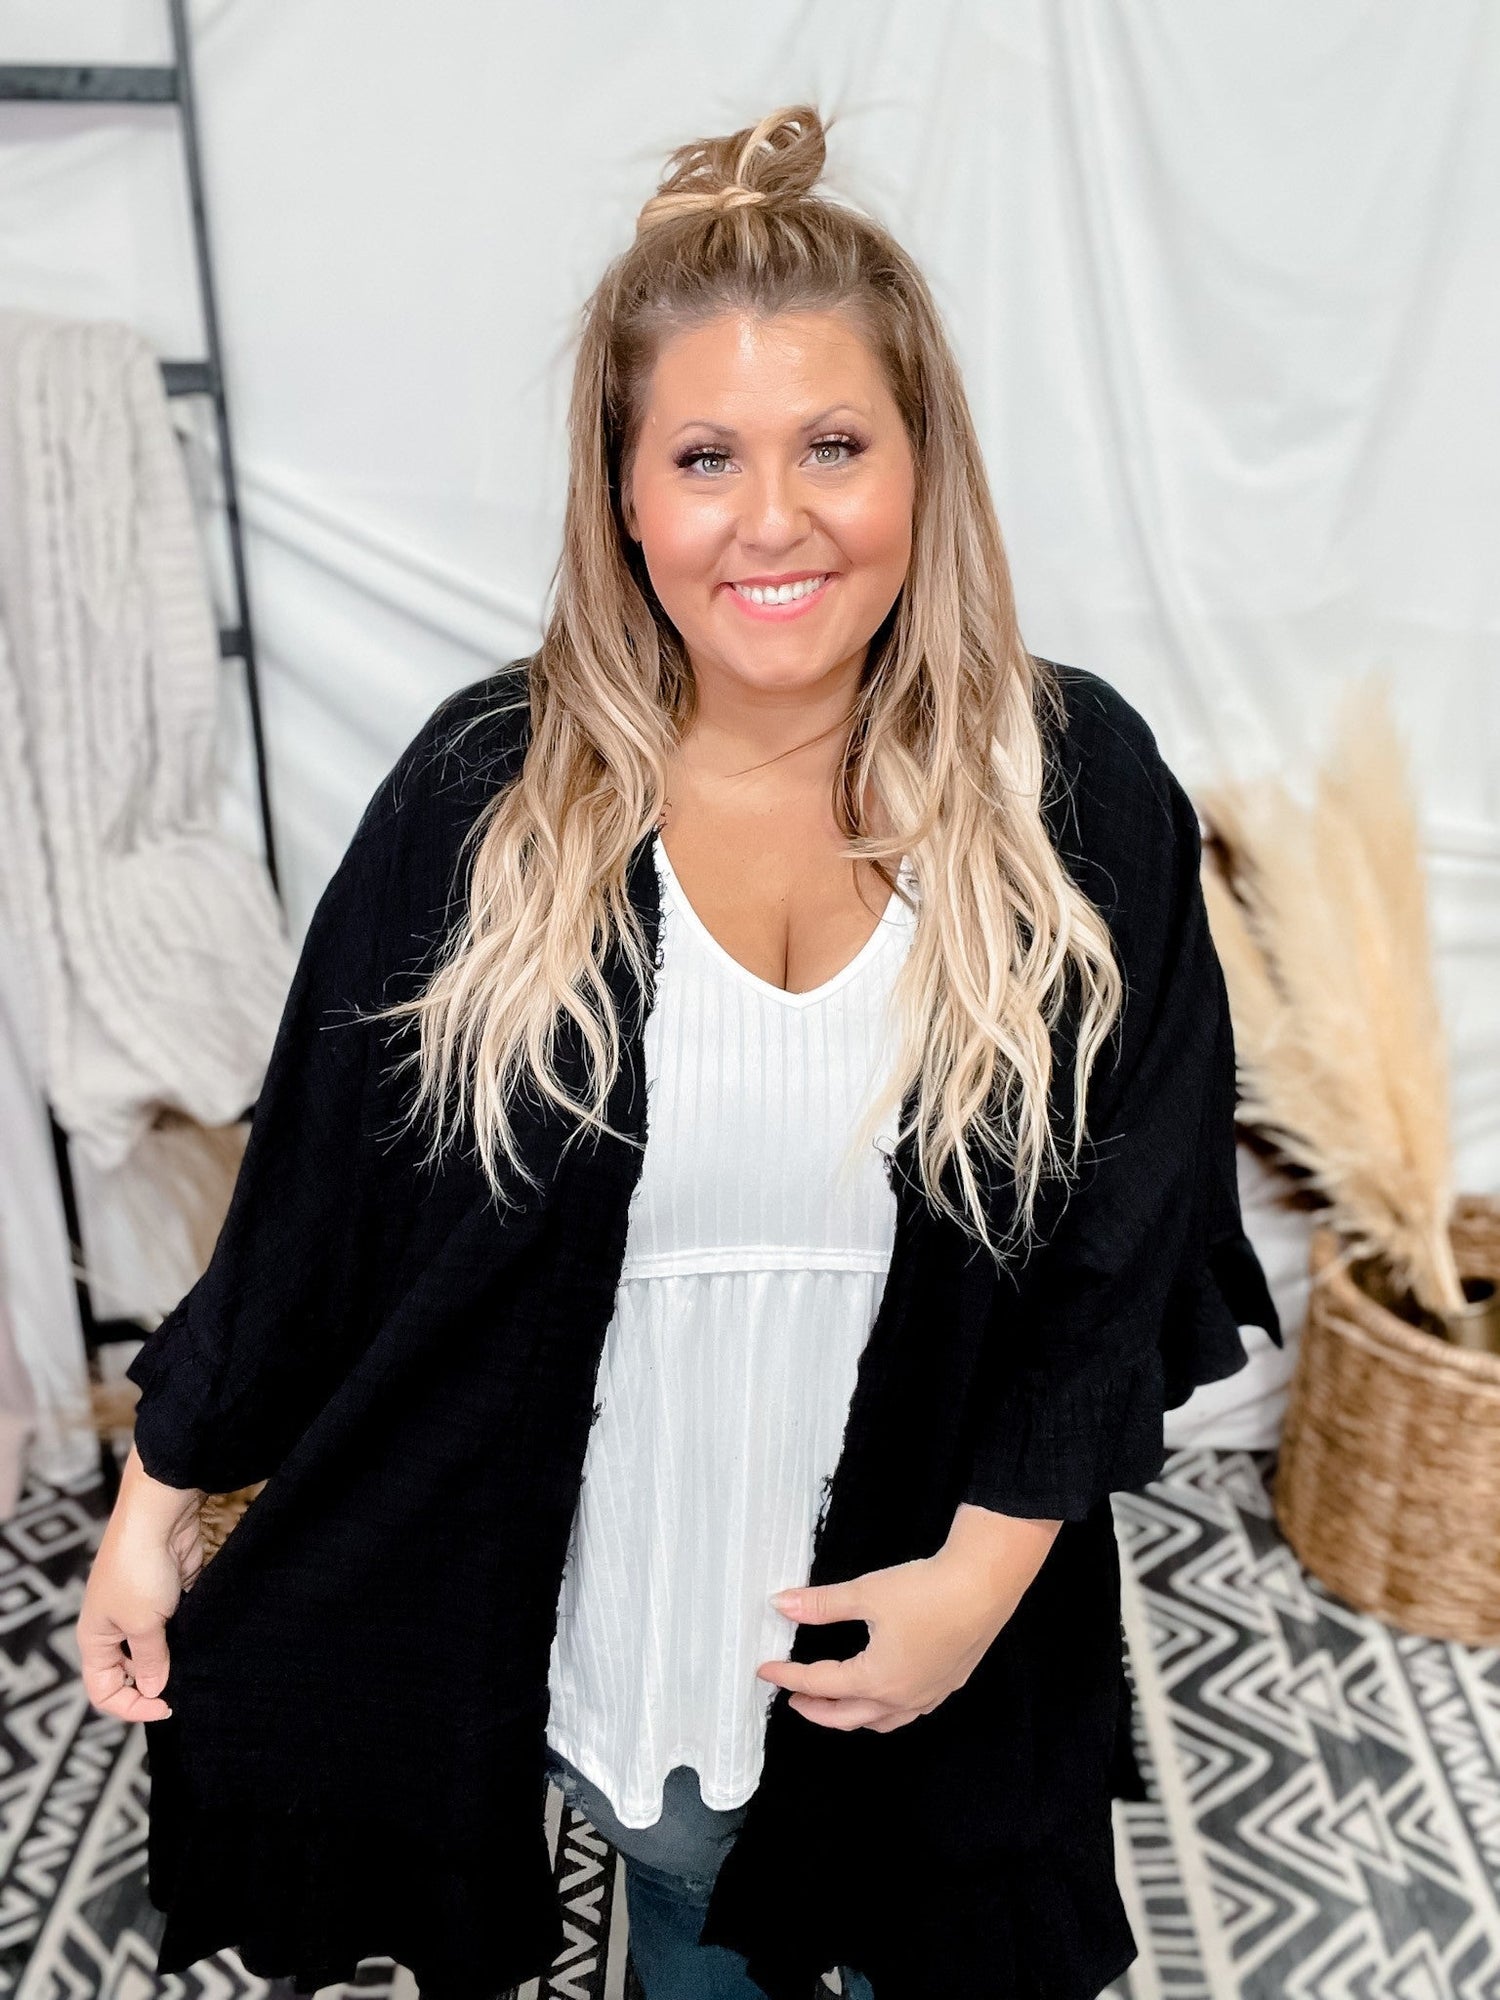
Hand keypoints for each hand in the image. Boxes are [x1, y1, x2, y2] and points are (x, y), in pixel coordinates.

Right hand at [76, 1445, 204, 1722]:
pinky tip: (204, 1641)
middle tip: (182, 1688)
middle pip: (130, 1674)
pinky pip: (178, 1628)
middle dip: (153, 1685)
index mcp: (96, 1640)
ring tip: (194, 1666)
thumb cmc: (139, 1569)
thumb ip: (150, 1661)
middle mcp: (115, 1629)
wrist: (161, 1518)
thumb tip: (154, 1690)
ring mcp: (143, 1612)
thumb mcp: (143, 1624)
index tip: (164, 1706)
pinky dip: (189, 1637)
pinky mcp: (171, 1597)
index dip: (130, 1706)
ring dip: (175, 1659)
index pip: (103, 1691)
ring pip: (157, 1652)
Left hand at [756, 1547, 1020, 1733]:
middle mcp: (902, 1697)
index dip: (789, 1677)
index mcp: (876, 1680)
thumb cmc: (924, 1590)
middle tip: (794, 1698)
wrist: (983, 1585)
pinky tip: (885, 1692)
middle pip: (849, 1716)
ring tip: (836, 1702)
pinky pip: (908, 1711)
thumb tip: (781, 1605)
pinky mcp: (948, 1683)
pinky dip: (885, 1710)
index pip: (821, 1684)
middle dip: (817, 1709)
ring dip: (852, 1715)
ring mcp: (929, 1694)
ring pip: (881, 1720)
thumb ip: (821, 1605)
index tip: (765, 1671)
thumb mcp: (865, 1593)